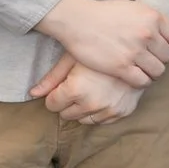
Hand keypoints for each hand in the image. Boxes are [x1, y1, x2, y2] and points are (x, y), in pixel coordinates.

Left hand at [29, 56, 143, 123]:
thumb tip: (31, 94)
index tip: (65, 83)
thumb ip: (52, 78)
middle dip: (68, 102)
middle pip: (66, 114)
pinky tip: (105, 94)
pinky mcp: (123, 112)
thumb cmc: (99, 48)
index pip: (52, 104)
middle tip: (79, 84)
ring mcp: (109, 110)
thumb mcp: (72, 57)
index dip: (56, 93)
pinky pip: (103, 121)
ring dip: (84, 108)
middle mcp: (91, 104)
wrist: (136, 47)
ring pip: (84, 120)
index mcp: (75, 90)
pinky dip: (100, 111)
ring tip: (92, 89)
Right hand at [37, 0, 168, 87]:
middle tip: (149, 60)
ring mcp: (135, 51)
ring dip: (152, 72)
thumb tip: (163, 31)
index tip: (161, 48)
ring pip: (158, 71)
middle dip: (159, 59)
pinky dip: (141, 82)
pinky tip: (134, 78)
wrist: (77, 20)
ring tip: (143, 70)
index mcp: (153, 17)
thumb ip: (150, 19)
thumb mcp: (133, 7)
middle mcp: (148, 34)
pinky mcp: (121, 67)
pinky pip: (143, 81)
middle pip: (168, 56)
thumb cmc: (103, 13)